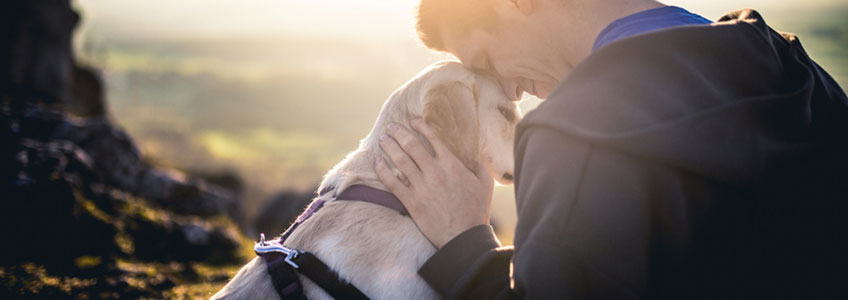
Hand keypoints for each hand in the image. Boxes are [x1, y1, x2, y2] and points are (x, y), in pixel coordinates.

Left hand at [375, 119, 493, 247]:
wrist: (464, 237)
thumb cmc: (476, 210)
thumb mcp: (484, 183)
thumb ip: (477, 164)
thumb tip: (471, 150)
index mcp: (452, 165)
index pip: (433, 138)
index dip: (421, 126)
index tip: (413, 120)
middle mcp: (434, 172)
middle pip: (412, 146)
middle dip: (399, 133)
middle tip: (391, 127)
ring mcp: (421, 187)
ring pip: (400, 161)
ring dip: (389, 147)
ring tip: (382, 139)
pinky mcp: (412, 202)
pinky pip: (393, 183)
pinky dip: (383, 171)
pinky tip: (378, 163)